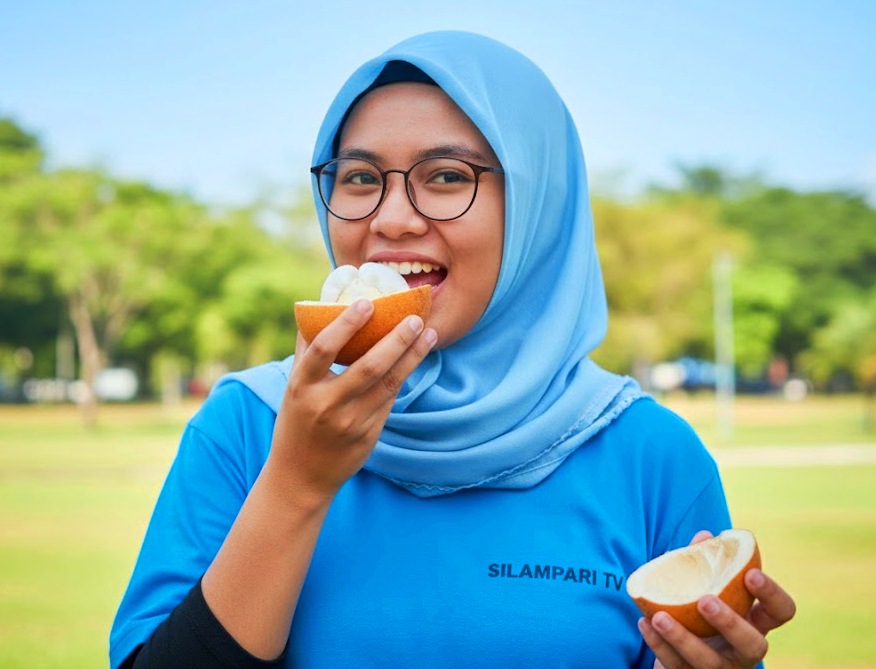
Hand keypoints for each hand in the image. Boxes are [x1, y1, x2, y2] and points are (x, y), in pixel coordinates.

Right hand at [267, 298, 436, 503]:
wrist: (301, 476)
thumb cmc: (297, 420)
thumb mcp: (293, 387)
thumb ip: (306, 350)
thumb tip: (319, 308)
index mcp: (302, 387)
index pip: (324, 349)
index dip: (346, 325)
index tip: (367, 303)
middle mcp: (326, 405)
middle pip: (368, 367)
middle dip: (396, 340)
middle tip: (415, 318)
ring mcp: (350, 423)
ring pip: (388, 384)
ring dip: (412, 356)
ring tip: (428, 333)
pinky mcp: (368, 436)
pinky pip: (390, 400)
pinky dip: (404, 375)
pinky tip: (416, 356)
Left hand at [641, 531, 796, 668]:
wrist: (683, 658)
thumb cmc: (701, 615)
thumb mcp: (709, 591)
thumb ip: (706, 564)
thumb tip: (704, 535)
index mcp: (755, 623)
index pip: (782, 612)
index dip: (772, 594)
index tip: (750, 572)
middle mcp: (743, 651)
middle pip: (752, 645)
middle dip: (730, 623)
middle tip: (705, 600)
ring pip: (707, 662)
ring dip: (682, 637)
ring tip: (659, 616)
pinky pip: (675, 666)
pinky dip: (658, 644)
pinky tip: (644, 622)